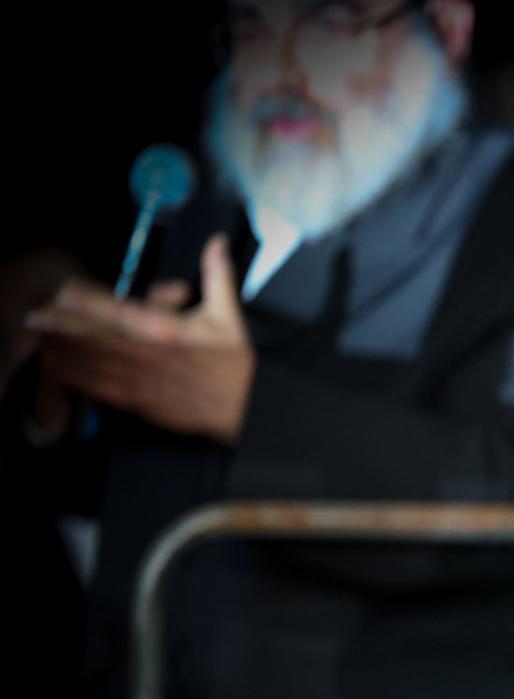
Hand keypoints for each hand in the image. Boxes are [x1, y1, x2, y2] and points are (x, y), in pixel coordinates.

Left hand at [27, 234, 254, 441]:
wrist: (245, 409)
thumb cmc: (234, 365)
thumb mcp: (228, 315)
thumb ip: (216, 275)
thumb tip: (215, 244)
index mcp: (166, 330)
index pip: (117, 311)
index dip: (86, 302)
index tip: (64, 294)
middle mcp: (147, 354)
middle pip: (93, 337)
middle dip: (61, 327)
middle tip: (37, 317)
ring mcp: (141, 380)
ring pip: (91, 363)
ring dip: (64, 351)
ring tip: (42, 340)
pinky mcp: (140, 402)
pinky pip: (100, 388)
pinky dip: (78, 378)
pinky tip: (62, 369)